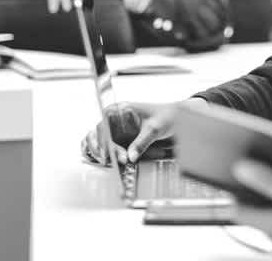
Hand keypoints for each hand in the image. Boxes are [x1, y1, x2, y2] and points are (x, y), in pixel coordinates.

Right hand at [80, 98, 206, 163]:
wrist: (175, 117)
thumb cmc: (165, 116)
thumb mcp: (155, 128)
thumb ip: (142, 142)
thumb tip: (131, 157)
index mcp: (120, 109)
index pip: (104, 124)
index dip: (103, 139)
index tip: (107, 153)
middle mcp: (114, 118)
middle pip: (98, 133)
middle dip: (101, 148)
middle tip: (111, 160)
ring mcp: (115, 129)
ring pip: (97, 140)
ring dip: (98, 151)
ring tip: (108, 162)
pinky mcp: (119, 138)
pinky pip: (104, 146)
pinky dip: (102, 153)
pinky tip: (107, 160)